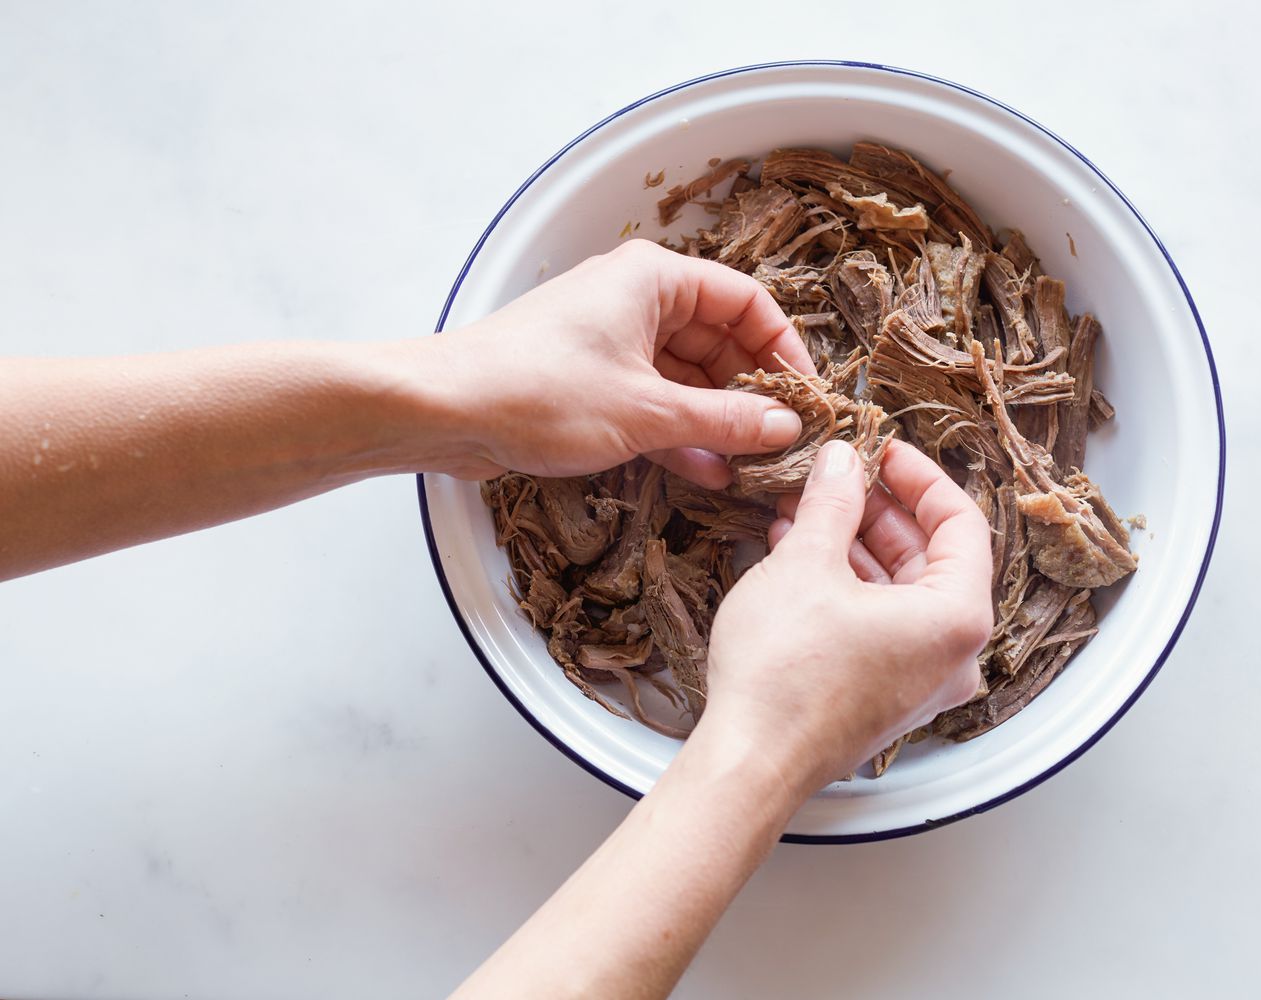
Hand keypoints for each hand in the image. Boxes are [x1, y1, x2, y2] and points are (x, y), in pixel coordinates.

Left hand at [407, 239, 815, 486]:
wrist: (442, 411)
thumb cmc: (536, 389)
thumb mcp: (647, 412)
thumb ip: (724, 420)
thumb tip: (784, 426)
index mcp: (654, 279)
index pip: (746, 302)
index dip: (783, 350)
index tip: (806, 397)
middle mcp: (635, 299)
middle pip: (719, 341)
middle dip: (750, 394)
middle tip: (784, 440)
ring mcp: (611, 340)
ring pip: (686, 377)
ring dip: (716, 421)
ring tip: (752, 466)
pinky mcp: (590, 380)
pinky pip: (652, 400)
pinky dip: (679, 433)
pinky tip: (707, 472)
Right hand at [697, 438, 994, 796]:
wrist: (749, 763)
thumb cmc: (786, 677)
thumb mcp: (806, 563)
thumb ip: (832, 502)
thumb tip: (841, 463)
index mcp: (957, 618)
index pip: (960, 522)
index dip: (919, 476)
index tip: (883, 451)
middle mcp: (951, 654)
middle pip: (928, 557)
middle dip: (875, 510)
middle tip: (836, 476)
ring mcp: (918, 681)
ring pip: (897, 590)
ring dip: (851, 544)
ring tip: (804, 508)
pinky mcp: (881, 696)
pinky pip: (876, 622)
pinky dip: (843, 585)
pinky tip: (797, 553)